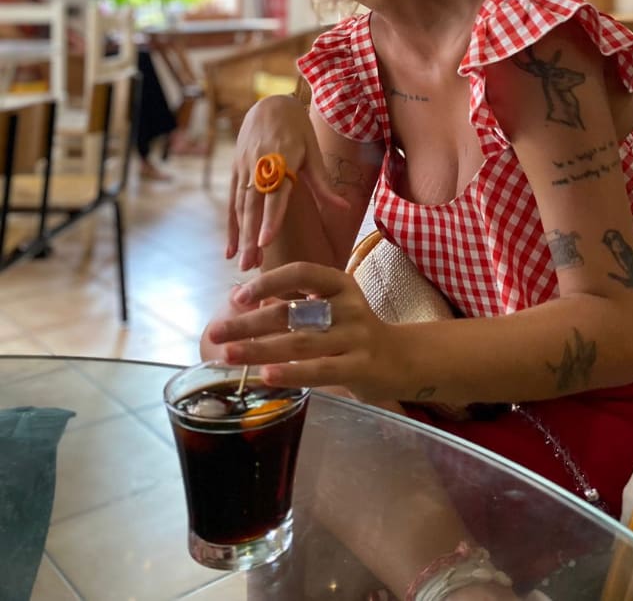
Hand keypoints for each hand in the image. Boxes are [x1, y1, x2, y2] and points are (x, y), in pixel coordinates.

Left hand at [203, 261, 397, 403]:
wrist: (401, 359)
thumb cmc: (353, 331)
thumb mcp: (331, 307)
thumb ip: (294, 302)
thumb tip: (239, 298)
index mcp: (339, 283)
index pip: (301, 272)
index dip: (268, 282)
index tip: (238, 297)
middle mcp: (349, 305)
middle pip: (292, 311)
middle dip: (249, 323)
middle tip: (215, 333)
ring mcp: (356, 336)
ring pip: (300, 342)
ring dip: (260, 349)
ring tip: (228, 355)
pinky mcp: (360, 366)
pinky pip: (320, 370)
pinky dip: (291, 372)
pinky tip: (266, 376)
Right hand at [228, 96, 346, 270]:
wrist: (270, 104)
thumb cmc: (297, 129)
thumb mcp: (313, 151)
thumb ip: (323, 183)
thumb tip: (344, 207)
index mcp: (282, 158)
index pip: (276, 193)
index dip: (271, 218)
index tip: (266, 242)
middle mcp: (260, 165)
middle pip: (253, 205)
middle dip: (250, 237)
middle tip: (250, 266)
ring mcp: (244, 168)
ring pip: (240, 207)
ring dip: (241, 236)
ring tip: (243, 264)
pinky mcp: (236, 171)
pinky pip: (232, 202)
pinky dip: (231, 226)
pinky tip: (230, 249)